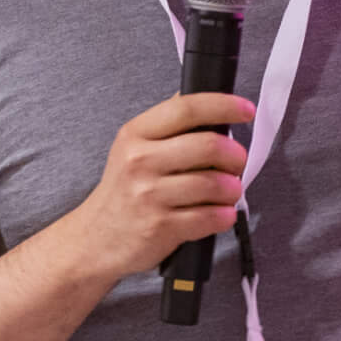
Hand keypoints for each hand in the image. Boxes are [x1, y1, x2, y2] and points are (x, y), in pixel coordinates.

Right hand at [68, 92, 254, 282]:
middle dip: (235, 155)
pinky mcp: (160, 226)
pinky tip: (220, 214)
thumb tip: (208, 102)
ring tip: (229, 192)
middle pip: (208, 145)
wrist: (95, 238)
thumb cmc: (124, 191)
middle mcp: (140, 161)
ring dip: (233, 189)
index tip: (245, 109)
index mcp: (136, 134)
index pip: (186, 108)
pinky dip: (224, 216)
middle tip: (237, 163)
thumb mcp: (133, 148)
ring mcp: (149, 195)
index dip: (223, 105)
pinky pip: (209, 217)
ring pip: (214, 183)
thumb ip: (168, 126)